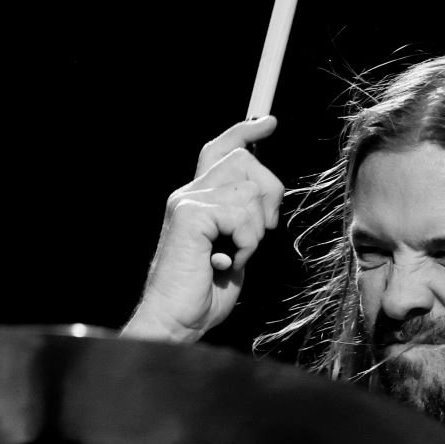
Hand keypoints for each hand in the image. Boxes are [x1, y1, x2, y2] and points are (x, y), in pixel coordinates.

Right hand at [122, 116, 283, 342]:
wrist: (176, 320)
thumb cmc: (203, 294)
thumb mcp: (234, 250)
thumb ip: (243, 220)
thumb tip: (266, 199)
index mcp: (198, 199)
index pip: (220, 149)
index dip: (245, 132)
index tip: (268, 122)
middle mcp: (189, 193)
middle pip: (245, 161)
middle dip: (268, 196)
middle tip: (258, 235)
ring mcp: (187, 201)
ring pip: (249, 191)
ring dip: (254, 231)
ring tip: (235, 256)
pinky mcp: (190, 214)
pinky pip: (241, 215)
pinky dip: (245, 243)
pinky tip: (227, 261)